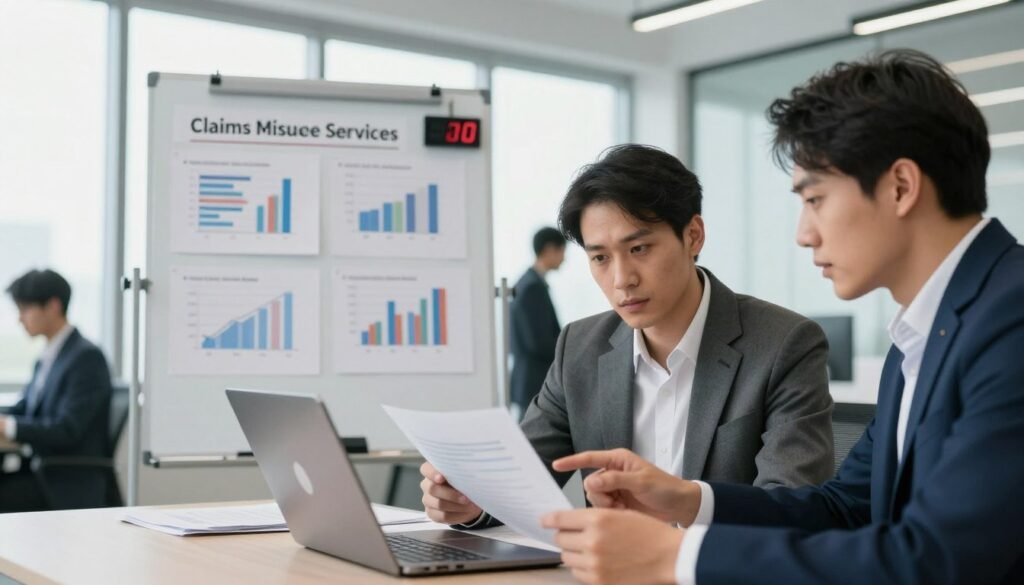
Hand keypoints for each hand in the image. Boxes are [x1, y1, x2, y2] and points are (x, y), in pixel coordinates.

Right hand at [419, 461, 481, 523]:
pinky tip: (465, 512)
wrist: (468, 500)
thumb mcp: (465, 475)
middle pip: (432, 489)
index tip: (442, 478)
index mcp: (432, 470)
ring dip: (456, 506)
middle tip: (465, 498)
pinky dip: (456, 515)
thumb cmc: (465, 482)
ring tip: (469, 505)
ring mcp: (427, 499)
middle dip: (451, 494)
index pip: (426, 469)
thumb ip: (461, 474)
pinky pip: (442, 516)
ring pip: (438, 504)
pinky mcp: (431, 513)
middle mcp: (427, 484)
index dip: (432, 473)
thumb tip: (467, 476)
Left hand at [542, 508, 682, 584]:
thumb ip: (592, 518)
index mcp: (598, 519)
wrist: (670, 557)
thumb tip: (569, 522)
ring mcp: (594, 563)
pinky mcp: (599, 581)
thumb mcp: (620, 515)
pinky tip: (595, 563)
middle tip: (574, 536)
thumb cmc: (649, 533)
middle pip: (560, 539)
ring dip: (573, 553)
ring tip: (589, 550)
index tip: (544, 521)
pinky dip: (581, 568)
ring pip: (566, 557)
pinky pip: (577, 573)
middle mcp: (592, 541)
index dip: (549, 520)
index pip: (560, 519)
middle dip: (565, 536)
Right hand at [553, 448, 701, 524]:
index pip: (590, 458)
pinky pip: (603, 509)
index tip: (557, 465)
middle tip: (615, 502)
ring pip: (595, 497)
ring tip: (623, 509)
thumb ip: (616, 480)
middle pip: (590, 483)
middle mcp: (613, 472)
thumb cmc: (666, 488)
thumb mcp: (642, 481)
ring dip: (605, 506)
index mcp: (618, 460)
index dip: (572, 461)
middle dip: (599, 495)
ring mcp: (615, 489)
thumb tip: (592, 480)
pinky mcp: (617, 503)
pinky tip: (624, 514)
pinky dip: (610, 513)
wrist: (680, 506)